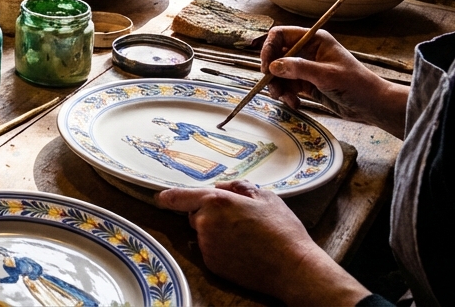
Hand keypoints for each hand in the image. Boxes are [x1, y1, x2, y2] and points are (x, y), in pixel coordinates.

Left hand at [156, 181, 368, 305]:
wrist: (293, 268)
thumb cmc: (282, 230)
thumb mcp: (265, 197)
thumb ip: (238, 187)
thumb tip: (222, 186)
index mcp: (216, 202)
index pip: (180, 197)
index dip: (168, 196)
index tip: (161, 197)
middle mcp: (205, 224)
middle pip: (195, 215)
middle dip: (208, 214)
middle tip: (237, 218)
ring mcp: (207, 247)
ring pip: (203, 234)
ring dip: (215, 232)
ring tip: (245, 236)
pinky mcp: (212, 265)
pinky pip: (211, 251)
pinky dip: (221, 249)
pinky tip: (243, 250)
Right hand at [261, 27, 399, 128]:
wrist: (372, 105)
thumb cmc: (355, 84)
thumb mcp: (326, 75)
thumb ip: (299, 68)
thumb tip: (273, 67)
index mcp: (314, 40)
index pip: (281, 35)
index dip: (269, 48)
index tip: (266, 67)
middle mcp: (308, 51)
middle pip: (277, 56)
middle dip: (272, 73)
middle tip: (272, 88)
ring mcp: (306, 67)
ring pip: (280, 73)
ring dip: (278, 87)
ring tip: (286, 99)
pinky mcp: (307, 83)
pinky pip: (288, 86)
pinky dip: (287, 95)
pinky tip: (296, 103)